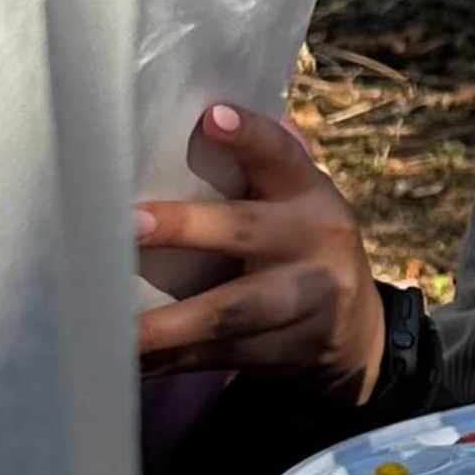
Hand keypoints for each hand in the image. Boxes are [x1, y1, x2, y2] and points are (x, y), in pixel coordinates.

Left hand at [135, 102, 385, 386]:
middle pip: (247, 233)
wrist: (357, 331)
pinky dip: (169, 361)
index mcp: (311, 195)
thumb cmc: (302, 244)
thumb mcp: (300, 199)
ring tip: (116, 329)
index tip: (212, 118)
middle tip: (130, 226)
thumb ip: (265, 162)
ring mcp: (304, 303)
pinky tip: (126, 363)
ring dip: (169, 323)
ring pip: (230, 313)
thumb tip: (211, 112)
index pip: (283, 156)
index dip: (251, 136)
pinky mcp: (284, 352)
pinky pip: (218, 356)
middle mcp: (313, 244)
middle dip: (187, 228)